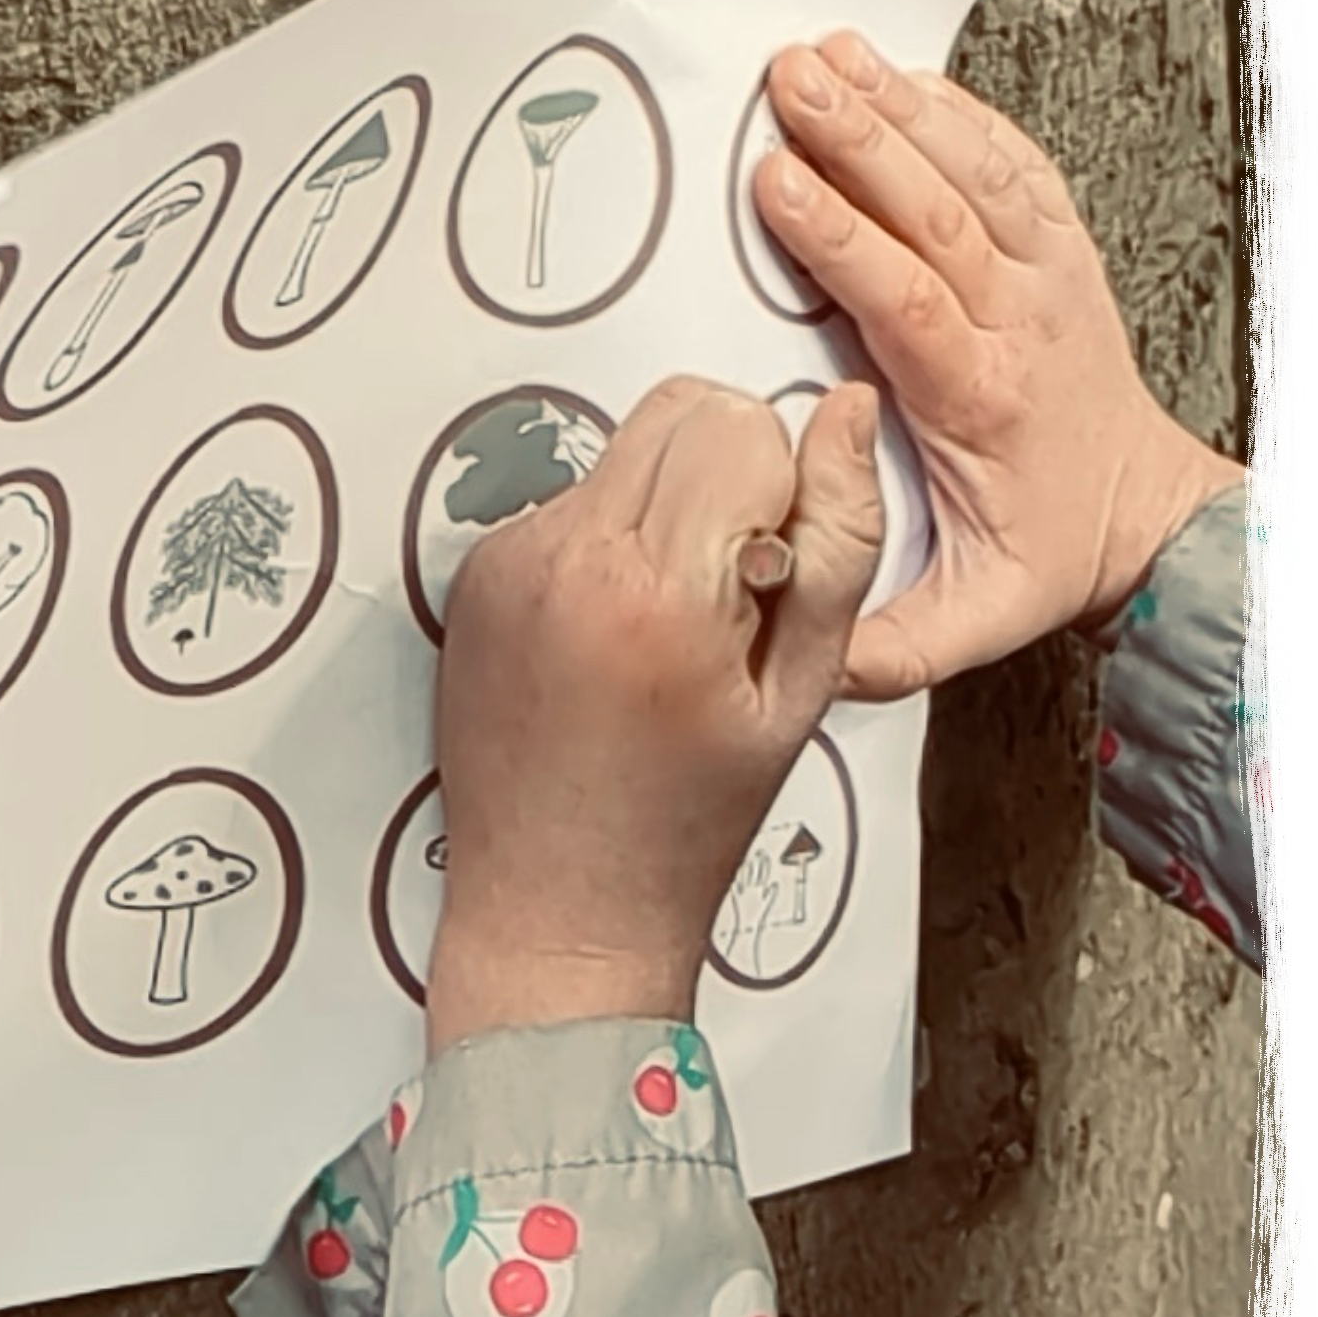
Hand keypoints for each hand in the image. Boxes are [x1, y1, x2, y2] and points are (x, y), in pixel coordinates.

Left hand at [424, 375, 883, 1055]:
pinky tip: (609, 636)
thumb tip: (843, 417)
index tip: (765, 578)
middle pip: (676, 411)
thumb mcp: (798, 693)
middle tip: (726, 589)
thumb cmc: (683, 823)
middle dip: (725, 474)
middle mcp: (566, 558)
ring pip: (620, 452)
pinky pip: (568, 505)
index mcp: (657, 589)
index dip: (778, 491)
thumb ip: (838, 544)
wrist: (556, 905)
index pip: (738, 423)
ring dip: (661, 509)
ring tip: (663, 625)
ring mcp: (507, 562)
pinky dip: (604, 543)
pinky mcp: (474, 577)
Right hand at [753, 33, 1253, 697]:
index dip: (841, 239)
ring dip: (898, 108)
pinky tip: (904, 78)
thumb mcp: (972, 622)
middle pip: (935, 211)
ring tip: (825, 56)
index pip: (908, 300)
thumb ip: (889, 643)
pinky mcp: (1057, 253)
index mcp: (983, 399)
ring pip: (972, 173)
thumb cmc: (1048, 556)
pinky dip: (960, 113)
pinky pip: (1012, 166)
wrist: (1144, 518)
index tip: (778, 188)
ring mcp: (1047, 277)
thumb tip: (808, 651)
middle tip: (788, 83)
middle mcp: (1019, 322)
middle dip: (857, 138)